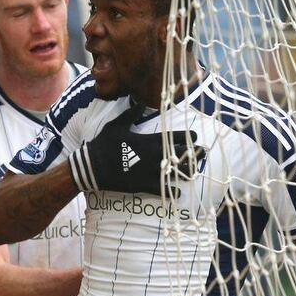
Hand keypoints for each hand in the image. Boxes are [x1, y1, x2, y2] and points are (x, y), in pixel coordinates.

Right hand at [68, 102, 202, 194]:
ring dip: (186, 171)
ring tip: (196, 170)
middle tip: (202, 152)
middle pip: (179, 154)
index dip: (187, 136)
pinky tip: (179, 192)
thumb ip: (131, 114)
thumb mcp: (117, 124)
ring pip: (174, 172)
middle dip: (192, 153)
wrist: (93, 166)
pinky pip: (161, 189)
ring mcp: (149, 172)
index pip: (173, 137)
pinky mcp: (143, 185)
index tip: (195, 136)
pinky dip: (171, 191)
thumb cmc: (104, 143)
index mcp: (148, 141)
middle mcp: (152, 156)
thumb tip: (140, 102)